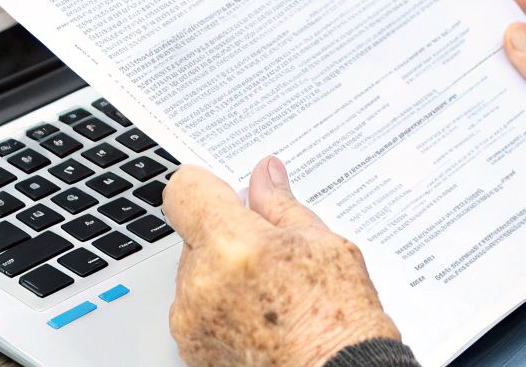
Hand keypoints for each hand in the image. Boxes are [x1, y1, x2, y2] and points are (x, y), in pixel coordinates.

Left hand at [163, 156, 401, 366]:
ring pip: (195, 272)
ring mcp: (191, 322)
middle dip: (226, 234)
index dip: (209, 186)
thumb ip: (280, 205)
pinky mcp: (191, 349)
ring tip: (272, 292)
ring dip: (222, 272)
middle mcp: (201, 285)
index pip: (186, 190)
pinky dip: (219, 306)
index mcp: (233, 247)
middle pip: (194, 234)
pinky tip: (260, 317)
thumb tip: (265, 175)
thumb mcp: (323, 245)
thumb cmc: (339, 323)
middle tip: (272, 253)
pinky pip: (195, 309)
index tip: (228, 194)